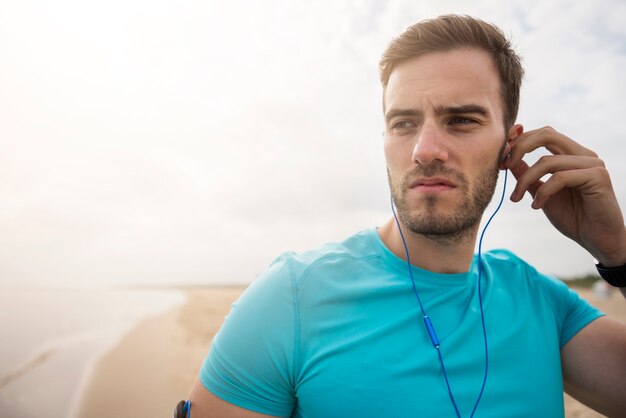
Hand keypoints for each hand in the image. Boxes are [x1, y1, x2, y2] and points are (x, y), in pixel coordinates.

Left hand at [504, 126, 625, 266]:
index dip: (519, 140)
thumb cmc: (573, 217)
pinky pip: (560, 177)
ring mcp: (593, 163)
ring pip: (547, 161)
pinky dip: (543, 192)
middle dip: (519, 148)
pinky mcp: (598, 177)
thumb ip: (527, 175)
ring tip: (516, 198)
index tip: (500, 159)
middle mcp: (583, 154)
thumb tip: (507, 160)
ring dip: (525, 180)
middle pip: (546, 134)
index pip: (543, 134)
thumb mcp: (541, 193)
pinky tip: (537, 206)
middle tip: (503, 166)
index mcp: (571, 155)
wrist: (597, 240)